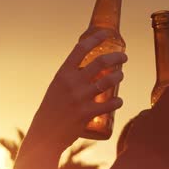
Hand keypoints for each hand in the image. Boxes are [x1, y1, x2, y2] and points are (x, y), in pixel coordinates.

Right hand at [25, 30, 127, 156]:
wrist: (45, 134)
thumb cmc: (52, 110)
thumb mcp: (58, 88)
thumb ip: (72, 78)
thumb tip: (93, 70)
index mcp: (62, 74)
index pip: (80, 49)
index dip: (96, 39)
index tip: (107, 34)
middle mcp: (71, 83)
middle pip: (100, 62)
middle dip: (116, 58)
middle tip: (124, 58)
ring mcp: (80, 98)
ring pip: (108, 81)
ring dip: (119, 77)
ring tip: (121, 76)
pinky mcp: (87, 113)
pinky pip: (110, 104)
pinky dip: (118, 101)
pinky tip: (120, 101)